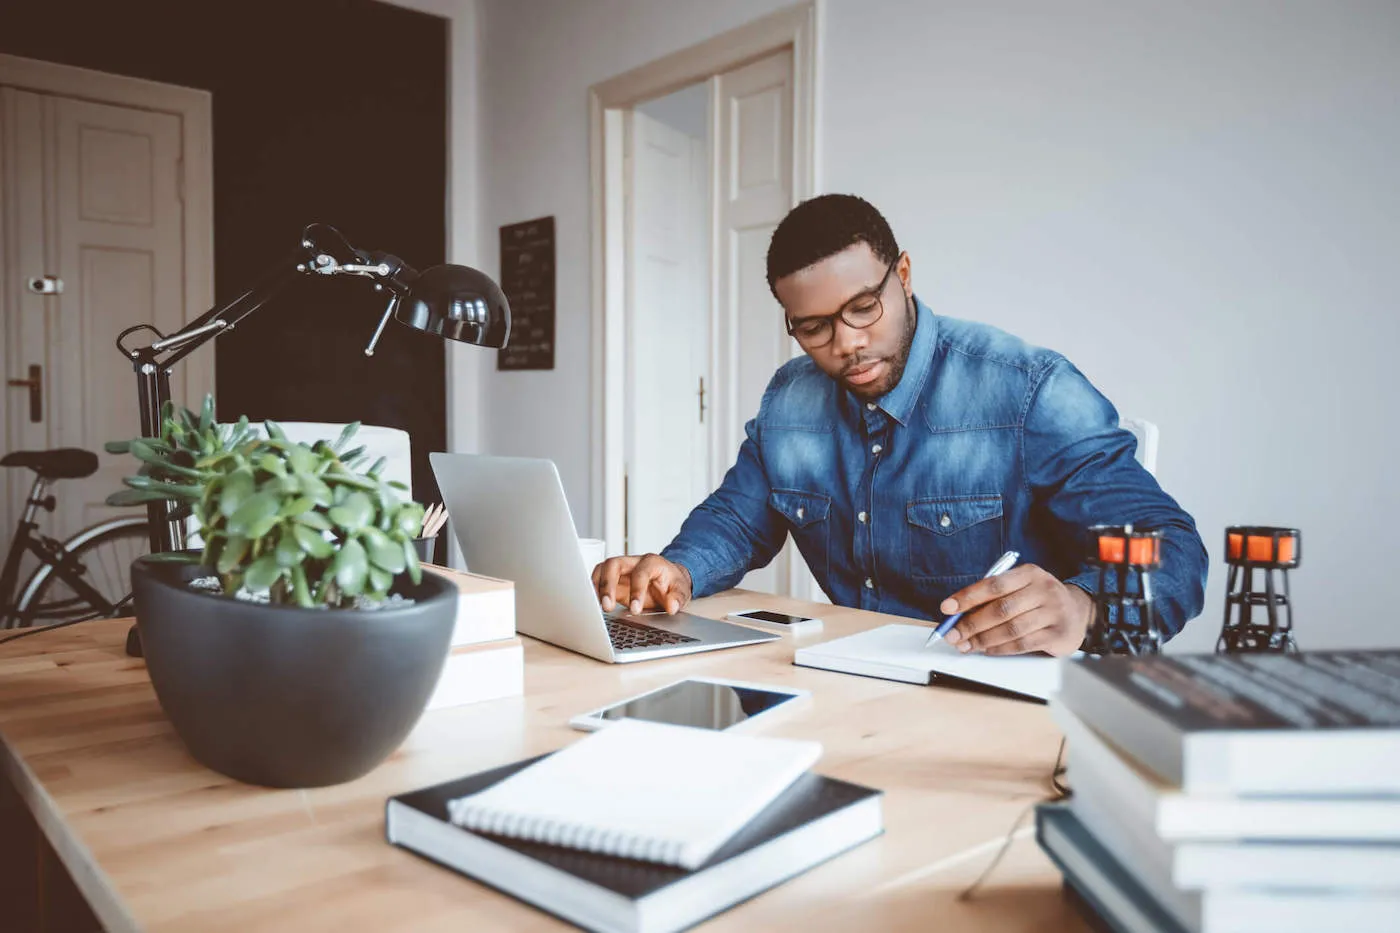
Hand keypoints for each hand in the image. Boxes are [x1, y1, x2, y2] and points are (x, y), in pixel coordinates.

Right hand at [591, 553, 692, 614]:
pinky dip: (594, 590)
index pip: (641, 573)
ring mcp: (621, 569)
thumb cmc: (673, 584)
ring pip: (602, 569)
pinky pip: (598, 578)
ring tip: (598, 606)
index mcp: (652, 562)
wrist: (668, 581)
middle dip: (608, 585)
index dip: (636, 591)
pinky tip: (595, 604)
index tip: (635, 609)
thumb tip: (672, 606)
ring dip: (598, 587)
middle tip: (608, 606)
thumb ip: (677, 599)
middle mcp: (633, 562)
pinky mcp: (613, 578)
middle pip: (614, 564)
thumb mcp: (682, 591)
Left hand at [939, 564, 1092, 656]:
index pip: (993, 584)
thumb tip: (958, 613)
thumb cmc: (1039, 599)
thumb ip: (994, 596)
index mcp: (1029, 573)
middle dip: (971, 623)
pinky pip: (1022, 644)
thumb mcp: (1021, 588)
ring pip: (1010, 629)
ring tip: (966, 645)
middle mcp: (1043, 590)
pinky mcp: (1057, 634)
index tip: (947, 607)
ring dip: (983, 639)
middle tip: (952, 634)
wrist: (1078, 612)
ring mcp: (1053, 612)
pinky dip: (1000, 648)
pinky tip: (987, 649)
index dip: (968, 596)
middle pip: (1000, 609)